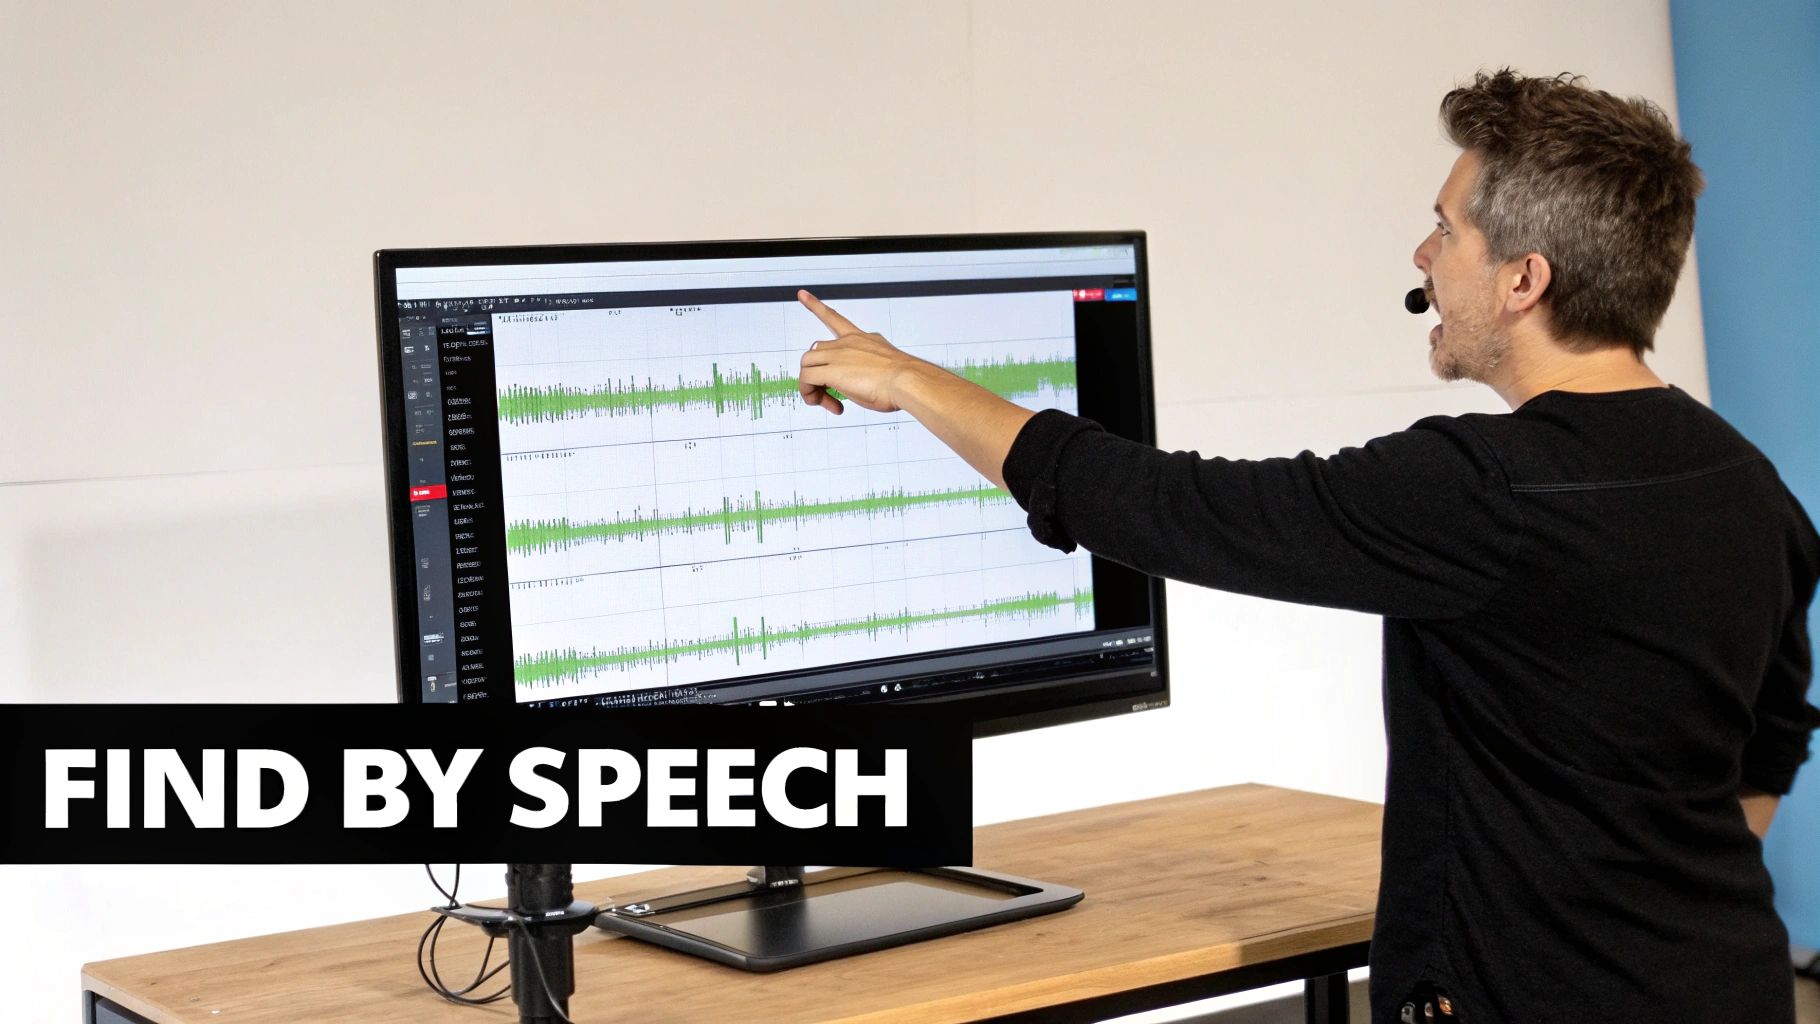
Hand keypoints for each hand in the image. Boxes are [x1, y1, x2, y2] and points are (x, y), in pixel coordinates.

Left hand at [796, 289, 925, 414]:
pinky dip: (809, 393)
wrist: (908, 380)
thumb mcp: (885, 366)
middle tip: (830, 395)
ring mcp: (837, 355)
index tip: (802, 294)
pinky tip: (823, 402)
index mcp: (861, 339)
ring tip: (827, 401)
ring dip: (812, 385)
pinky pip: (806, 379)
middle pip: (815, 351)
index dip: (816, 305)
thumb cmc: (903, 379)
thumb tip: (862, 379)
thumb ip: (870, 367)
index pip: (834, 318)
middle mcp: (847, 343)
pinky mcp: (831, 371)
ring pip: (807, 364)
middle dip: (817, 374)